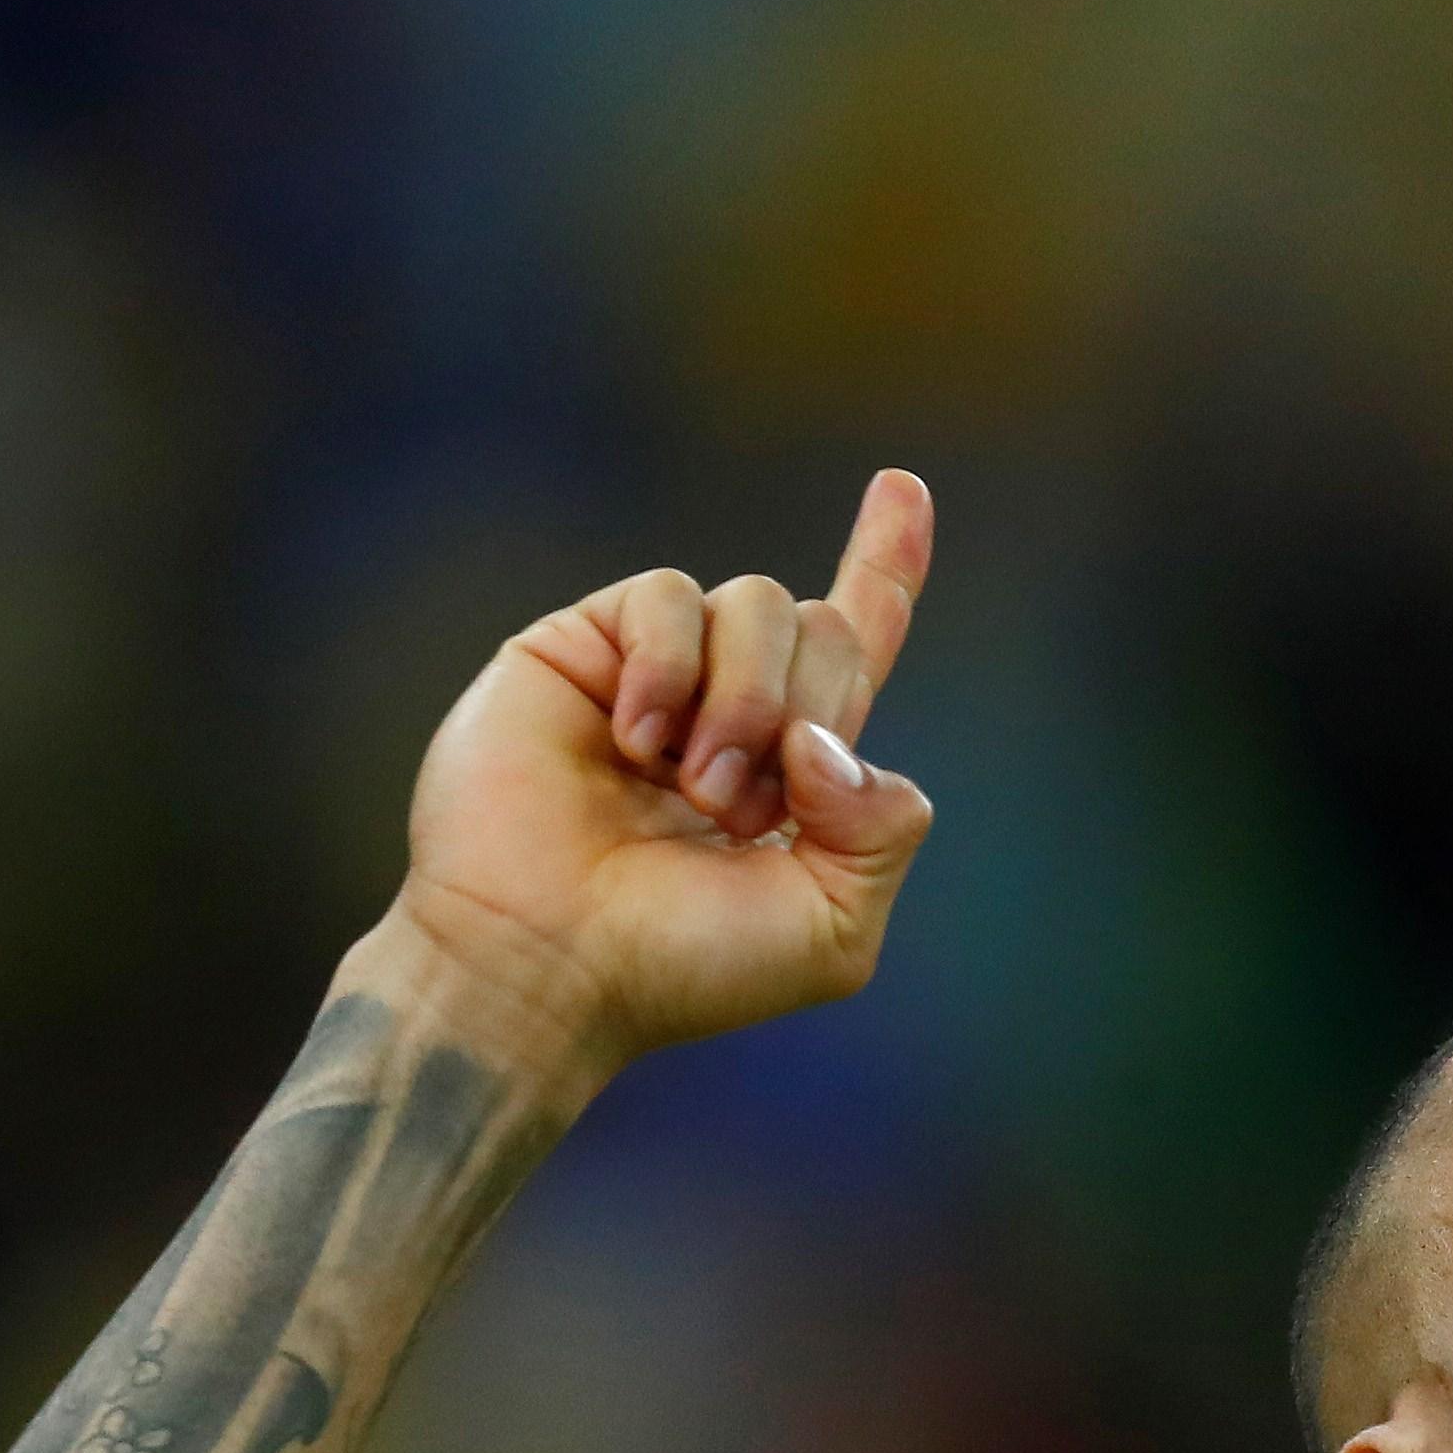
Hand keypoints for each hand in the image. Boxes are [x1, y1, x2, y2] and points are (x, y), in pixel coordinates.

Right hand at [390, 469, 940, 1068]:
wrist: (547, 965)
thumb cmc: (683, 965)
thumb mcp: (834, 927)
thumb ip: (884, 830)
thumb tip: (824, 741)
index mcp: (797, 765)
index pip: (856, 640)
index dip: (887, 565)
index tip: (905, 486)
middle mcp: (729, 703)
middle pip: (826, 624)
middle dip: (813, 709)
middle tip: (745, 810)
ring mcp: (656, 672)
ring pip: (762, 601)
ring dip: (747, 704)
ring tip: (691, 789)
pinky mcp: (582, 646)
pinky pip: (670, 599)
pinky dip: (673, 673)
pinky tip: (637, 743)